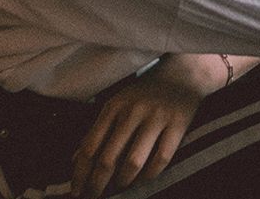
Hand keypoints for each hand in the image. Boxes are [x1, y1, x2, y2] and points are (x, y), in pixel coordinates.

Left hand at [72, 55, 222, 197]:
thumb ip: (98, 130)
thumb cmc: (144, 93)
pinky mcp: (178, 125)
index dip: (81, 174)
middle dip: (97, 184)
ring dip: (122, 182)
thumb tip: (76, 160)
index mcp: (113, 107)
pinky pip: (161, 159)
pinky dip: (149, 175)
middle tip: (94, 198)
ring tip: (118, 189)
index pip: (90, 147)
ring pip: (133, 162)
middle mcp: (132, 112)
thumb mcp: (117, 104)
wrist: (183, 74)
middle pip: (108, 159)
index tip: (77, 191)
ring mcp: (156, 118)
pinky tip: (143, 180)